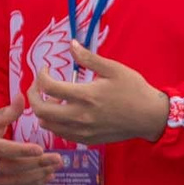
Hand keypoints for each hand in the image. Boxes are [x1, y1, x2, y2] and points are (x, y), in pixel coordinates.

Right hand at [0, 98, 61, 184]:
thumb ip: (9, 111)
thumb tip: (22, 97)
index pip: (2, 149)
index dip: (22, 151)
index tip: (41, 149)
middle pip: (11, 167)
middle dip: (36, 164)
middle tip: (57, 159)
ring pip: (13, 181)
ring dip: (36, 176)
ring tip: (54, 168)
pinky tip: (44, 177)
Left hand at [30, 44, 170, 145]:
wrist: (151, 117)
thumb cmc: (134, 90)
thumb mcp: (113, 69)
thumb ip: (89, 58)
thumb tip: (71, 44)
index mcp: (86, 96)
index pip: (48, 87)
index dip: (40, 75)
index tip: (45, 69)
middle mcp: (80, 116)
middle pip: (40, 110)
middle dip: (32, 94)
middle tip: (38, 85)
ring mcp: (83, 131)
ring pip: (47, 124)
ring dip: (42, 110)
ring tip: (51, 98)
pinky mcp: (87, 140)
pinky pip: (60, 134)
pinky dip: (54, 123)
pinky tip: (62, 112)